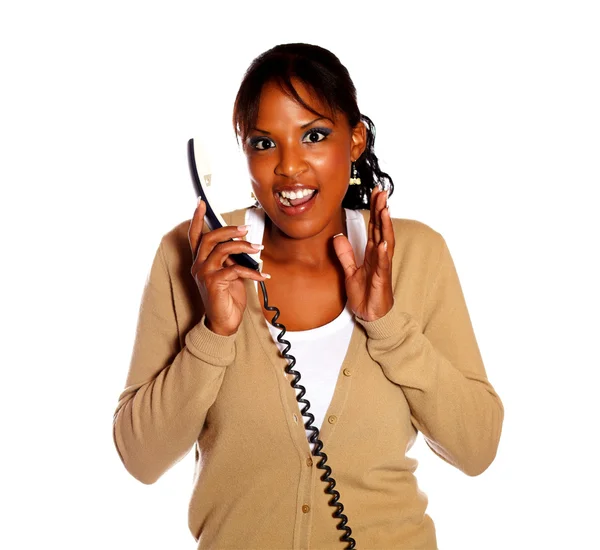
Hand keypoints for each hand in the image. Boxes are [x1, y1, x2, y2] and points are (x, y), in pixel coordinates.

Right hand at [188, 200, 269, 335]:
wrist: (224, 323)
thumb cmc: (227, 298)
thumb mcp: (229, 273)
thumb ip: (230, 258)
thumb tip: (243, 244)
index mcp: (200, 261)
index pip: (195, 235)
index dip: (197, 218)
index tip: (201, 203)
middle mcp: (198, 266)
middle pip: (210, 238)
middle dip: (229, 230)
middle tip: (246, 229)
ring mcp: (204, 274)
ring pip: (222, 249)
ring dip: (244, 246)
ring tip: (258, 248)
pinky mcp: (214, 283)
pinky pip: (235, 269)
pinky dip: (252, 271)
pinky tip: (262, 276)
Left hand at [333, 185, 394, 321]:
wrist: (370, 314)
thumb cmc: (365, 293)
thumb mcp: (349, 271)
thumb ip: (345, 254)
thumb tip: (337, 237)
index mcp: (372, 252)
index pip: (374, 226)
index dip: (375, 209)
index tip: (375, 193)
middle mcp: (379, 256)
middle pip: (382, 228)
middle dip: (382, 209)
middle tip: (382, 191)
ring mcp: (382, 266)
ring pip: (385, 241)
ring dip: (385, 225)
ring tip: (385, 209)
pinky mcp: (382, 278)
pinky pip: (382, 263)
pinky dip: (383, 252)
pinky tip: (382, 242)